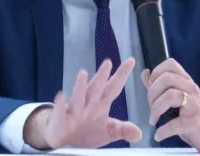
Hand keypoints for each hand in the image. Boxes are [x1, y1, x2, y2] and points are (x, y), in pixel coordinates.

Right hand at [24, 58, 141, 149]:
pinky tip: (61, 96)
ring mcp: (73, 110)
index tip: (131, 60)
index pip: (113, 87)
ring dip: (80, 86)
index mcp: (101, 104)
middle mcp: (88, 103)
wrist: (63, 139)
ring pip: (78, 97)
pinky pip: (60, 112)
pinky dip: (60, 105)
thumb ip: (122, 129)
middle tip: (108, 62)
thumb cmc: (86, 131)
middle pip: (96, 88)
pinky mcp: (61, 120)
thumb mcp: (108, 132)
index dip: (122, 75)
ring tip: (83, 73)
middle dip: (102, 76)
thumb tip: (139, 133)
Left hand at [142, 58, 199, 152]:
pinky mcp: (196, 122)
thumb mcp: (178, 96)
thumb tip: (145, 73)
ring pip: (171, 95)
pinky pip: (175, 123)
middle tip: (151, 107)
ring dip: (156, 109)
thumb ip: (159, 85)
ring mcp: (195, 104)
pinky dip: (163, 130)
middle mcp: (191, 88)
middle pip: (166, 79)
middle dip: (152, 93)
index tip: (151, 87)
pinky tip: (159, 134)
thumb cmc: (193, 113)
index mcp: (186, 81)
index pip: (170, 64)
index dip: (156, 73)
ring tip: (153, 119)